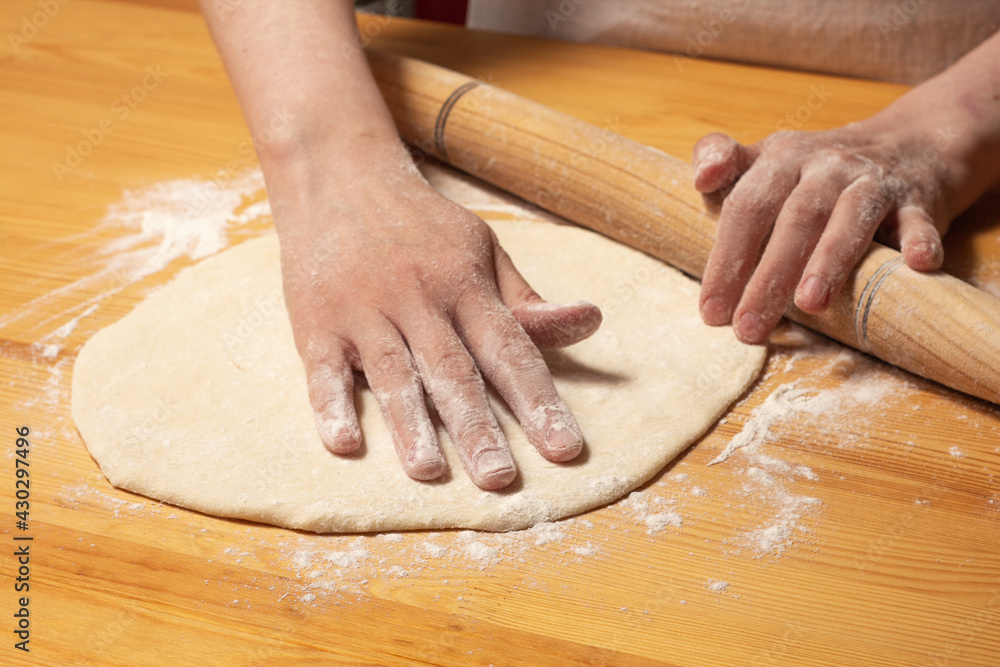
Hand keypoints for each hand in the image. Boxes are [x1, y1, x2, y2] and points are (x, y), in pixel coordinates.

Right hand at [272, 146, 601, 489]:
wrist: (339, 177)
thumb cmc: (422, 225)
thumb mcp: (482, 249)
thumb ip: (526, 299)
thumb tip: (590, 323)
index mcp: (465, 285)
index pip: (510, 350)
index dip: (538, 401)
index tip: (564, 450)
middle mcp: (419, 299)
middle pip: (453, 371)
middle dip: (479, 428)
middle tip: (499, 481)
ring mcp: (364, 310)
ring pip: (393, 373)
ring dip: (411, 424)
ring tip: (430, 472)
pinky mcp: (317, 321)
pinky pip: (324, 369)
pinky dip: (333, 405)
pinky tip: (346, 443)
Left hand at [692, 119, 952, 343]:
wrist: (912, 142)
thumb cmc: (818, 168)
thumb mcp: (768, 156)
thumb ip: (722, 159)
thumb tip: (700, 180)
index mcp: (782, 159)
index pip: (746, 207)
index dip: (726, 258)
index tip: (711, 311)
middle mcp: (827, 166)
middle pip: (794, 219)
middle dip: (768, 276)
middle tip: (747, 328)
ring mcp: (874, 181)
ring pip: (850, 218)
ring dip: (830, 259)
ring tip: (810, 304)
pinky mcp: (920, 199)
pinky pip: (920, 219)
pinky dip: (919, 239)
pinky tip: (916, 264)